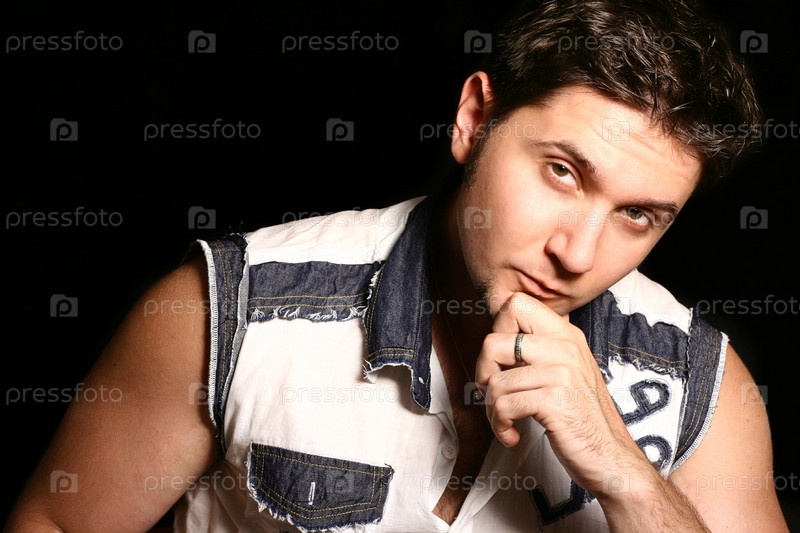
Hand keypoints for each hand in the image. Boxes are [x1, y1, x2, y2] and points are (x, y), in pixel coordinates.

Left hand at [474, 292, 645, 493]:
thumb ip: (538, 351)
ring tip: (507, 422)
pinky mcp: (555, 399)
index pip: (516, 304)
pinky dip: (501, 426)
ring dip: (493, 410)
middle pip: (493, 341)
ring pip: (495, 382)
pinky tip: (513, 435)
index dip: (497, 331)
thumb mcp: (565, 371)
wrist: (611, 457)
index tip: (502, 362)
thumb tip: (494, 339)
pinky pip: (504, 405)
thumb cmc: (581, 418)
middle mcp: (565, 347)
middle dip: (483, 373)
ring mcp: (562, 372)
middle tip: (495, 394)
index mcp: (566, 334)